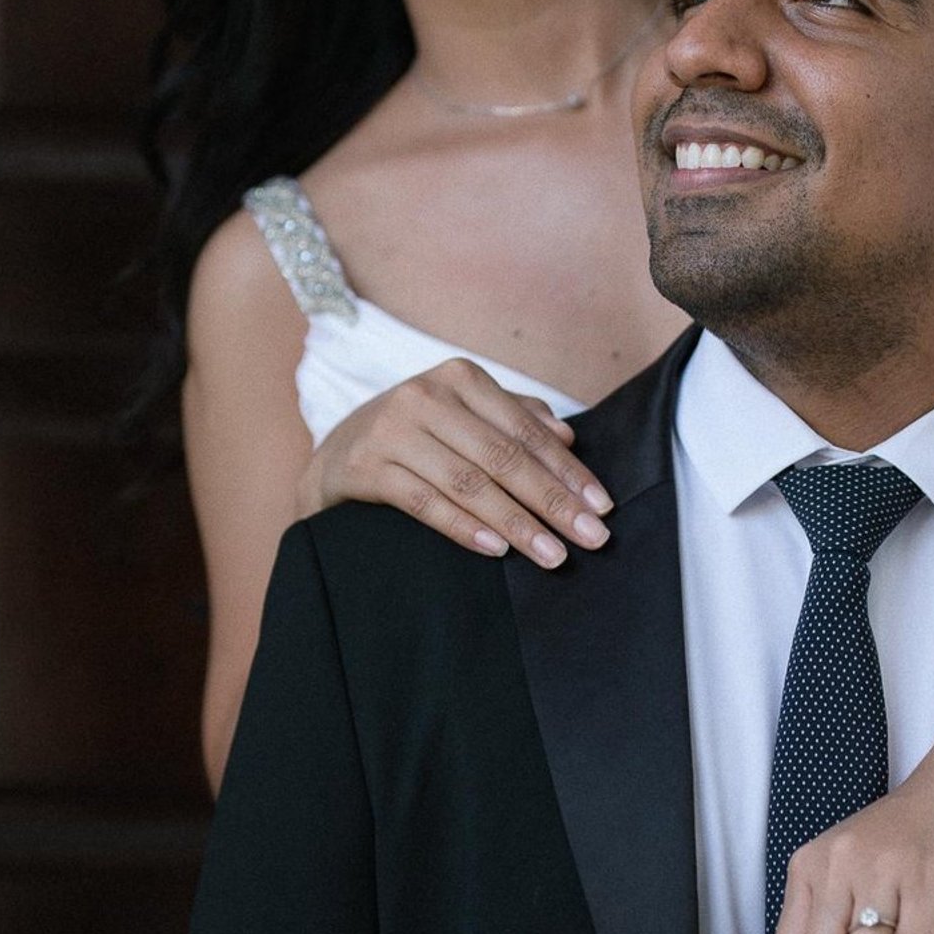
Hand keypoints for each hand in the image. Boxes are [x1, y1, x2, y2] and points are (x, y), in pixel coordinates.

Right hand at [294, 359, 612, 566]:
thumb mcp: (461, 417)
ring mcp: (392, 430)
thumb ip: (513, 419)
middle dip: (553, 501)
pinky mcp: (363, 466)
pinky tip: (496, 550)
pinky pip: (424, 502)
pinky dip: (464, 527)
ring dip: (517, 523)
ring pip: (469, 482)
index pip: (526, 430)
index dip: (568, 470)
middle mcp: (425, 396)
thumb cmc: (413, 438)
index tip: (601, 506)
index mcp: (459, 378)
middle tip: (592, 538)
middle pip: (504, 457)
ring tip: (552, 555)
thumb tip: (568, 434)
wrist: (332, 457)